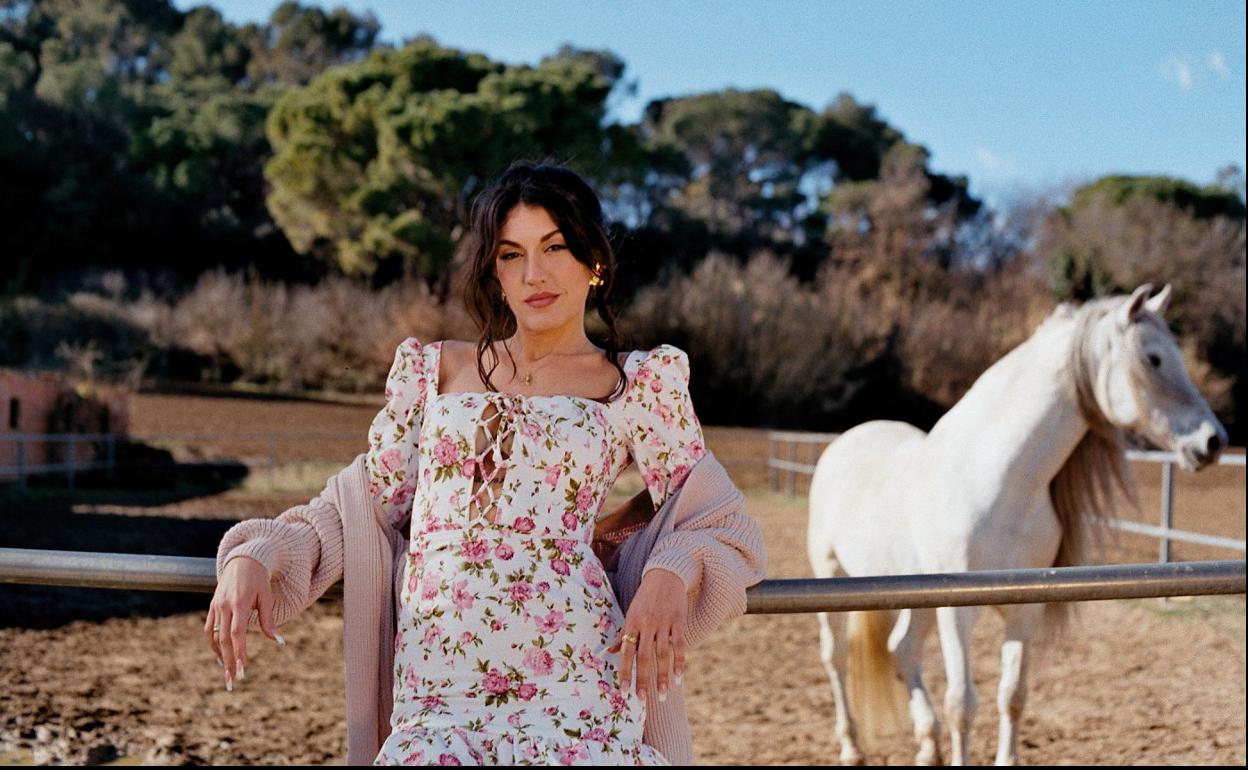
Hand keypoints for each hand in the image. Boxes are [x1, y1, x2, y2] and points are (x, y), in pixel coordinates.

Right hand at [204, 556, 282, 689]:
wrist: (243, 561)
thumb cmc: (259, 580)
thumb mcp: (267, 597)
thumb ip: (269, 621)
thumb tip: (279, 642)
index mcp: (239, 603)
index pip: (237, 633)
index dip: (239, 651)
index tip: (243, 668)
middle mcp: (224, 606)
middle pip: (224, 639)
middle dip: (229, 661)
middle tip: (233, 680)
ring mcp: (216, 607)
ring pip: (214, 636)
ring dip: (220, 656)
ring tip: (227, 672)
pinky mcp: (212, 606)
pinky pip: (209, 629)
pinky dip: (213, 643)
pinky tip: (220, 655)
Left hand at [608, 568, 686, 702]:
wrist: (665, 575)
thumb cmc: (645, 598)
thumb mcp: (631, 613)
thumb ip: (623, 634)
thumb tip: (609, 652)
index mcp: (632, 622)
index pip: (626, 651)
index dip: (625, 672)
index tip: (624, 691)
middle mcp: (647, 624)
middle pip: (644, 656)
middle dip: (643, 680)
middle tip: (642, 700)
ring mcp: (664, 623)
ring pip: (663, 654)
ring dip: (662, 676)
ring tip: (662, 695)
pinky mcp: (679, 621)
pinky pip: (680, 645)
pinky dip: (679, 662)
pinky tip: (678, 678)